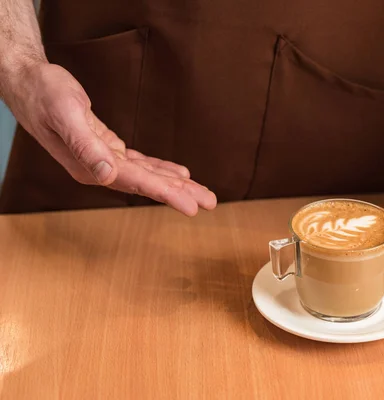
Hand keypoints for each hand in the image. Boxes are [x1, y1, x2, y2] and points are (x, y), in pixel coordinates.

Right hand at [4, 62, 215, 215]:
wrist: (29, 83)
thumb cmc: (45, 94)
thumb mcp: (65, 114)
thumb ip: (85, 146)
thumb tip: (106, 175)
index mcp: (90, 167)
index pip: (137, 184)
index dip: (166, 194)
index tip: (192, 206)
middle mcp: (98, 170)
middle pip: (147, 185)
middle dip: (180, 194)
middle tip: (210, 202)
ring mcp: (103, 161)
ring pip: (147, 175)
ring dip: (175, 184)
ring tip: (202, 192)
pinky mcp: (107, 149)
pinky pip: (139, 163)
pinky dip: (159, 168)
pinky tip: (178, 174)